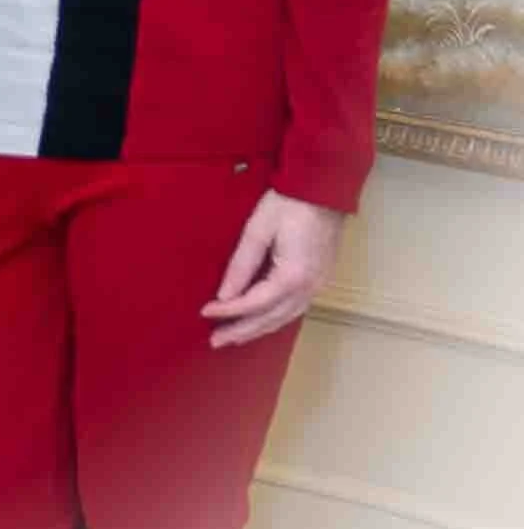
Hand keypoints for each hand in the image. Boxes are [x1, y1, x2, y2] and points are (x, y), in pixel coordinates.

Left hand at [201, 189, 342, 348]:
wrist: (323, 187)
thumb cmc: (290, 203)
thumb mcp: (258, 229)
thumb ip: (241, 265)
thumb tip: (225, 295)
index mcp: (292, 277)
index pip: (254, 304)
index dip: (228, 312)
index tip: (205, 314)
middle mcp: (309, 288)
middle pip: (270, 319)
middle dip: (242, 331)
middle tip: (216, 341)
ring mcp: (318, 286)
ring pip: (284, 318)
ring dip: (258, 328)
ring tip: (234, 337)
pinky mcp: (320, 279)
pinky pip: (295, 309)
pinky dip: (274, 318)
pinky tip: (261, 320)